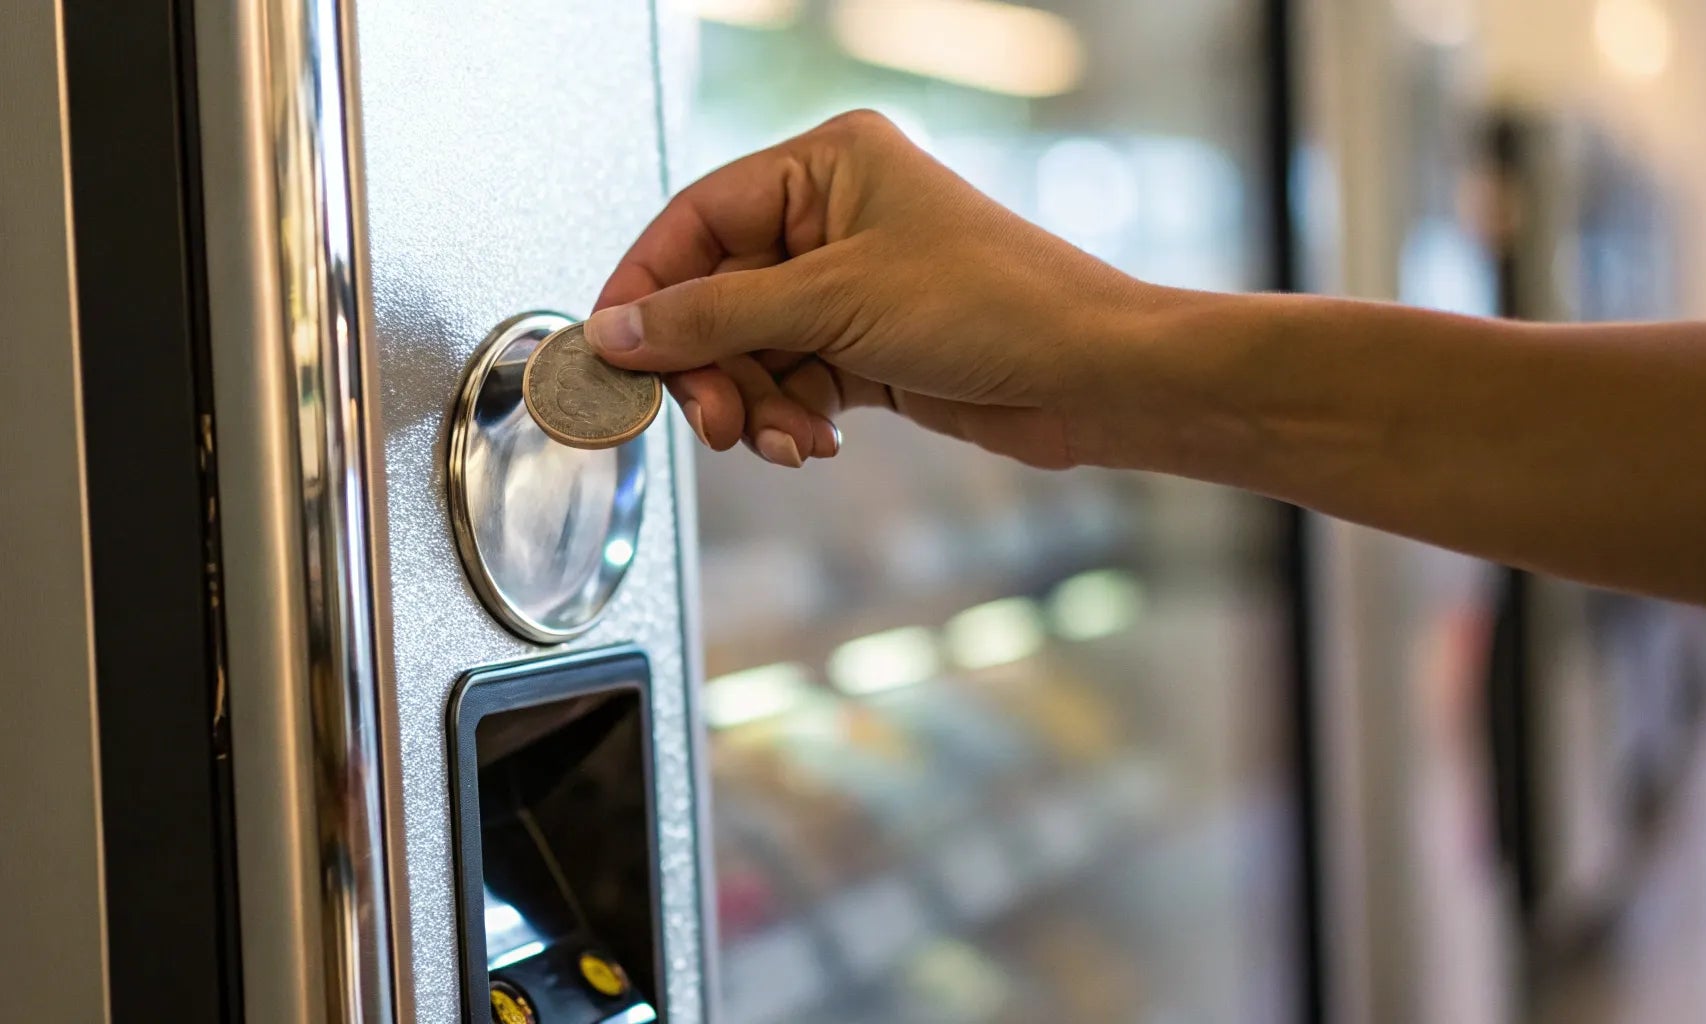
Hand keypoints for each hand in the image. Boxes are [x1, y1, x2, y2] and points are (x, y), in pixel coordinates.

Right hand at [588, 110, 1201, 469]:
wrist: (1092, 377)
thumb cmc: (998, 305)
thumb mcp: (833, 304)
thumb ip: (714, 319)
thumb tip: (621, 328)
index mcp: (825, 165)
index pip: (697, 220)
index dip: (648, 288)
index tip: (613, 350)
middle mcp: (833, 218)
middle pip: (716, 297)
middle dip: (711, 367)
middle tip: (713, 420)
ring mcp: (850, 285)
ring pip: (751, 352)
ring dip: (754, 406)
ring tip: (782, 440)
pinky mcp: (868, 347)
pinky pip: (791, 384)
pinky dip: (790, 418)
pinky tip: (815, 441)